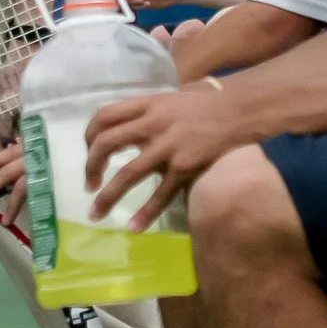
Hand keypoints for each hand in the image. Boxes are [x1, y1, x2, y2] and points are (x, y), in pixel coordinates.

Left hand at [84, 85, 249, 231]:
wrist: (238, 110)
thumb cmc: (203, 105)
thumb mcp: (168, 100)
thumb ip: (145, 114)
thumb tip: (122, 133)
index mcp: (146, 104)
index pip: (104, 116)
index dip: (88, 136)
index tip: (88, 154)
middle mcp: (152, 123)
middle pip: (107, 144)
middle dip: (90, 167)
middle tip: (88, 186)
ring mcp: (168, 146)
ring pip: (127, 174)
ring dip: (107, 197)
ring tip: (95, 214)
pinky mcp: (185, 166)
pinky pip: (160, 194)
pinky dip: (145, 213)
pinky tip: (134, 227)